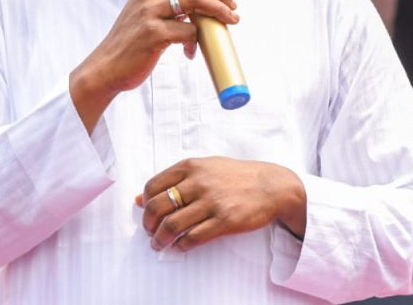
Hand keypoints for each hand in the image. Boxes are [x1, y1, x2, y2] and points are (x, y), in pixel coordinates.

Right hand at [69, 0, 237, 131]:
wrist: (106, 67)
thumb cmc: (130, 41)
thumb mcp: (143, 12)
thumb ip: (165, 1)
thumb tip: (201, 1)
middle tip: (231, 4)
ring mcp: (150, 13)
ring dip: (220, 9)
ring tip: (230, 20)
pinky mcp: (153, 34)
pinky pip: (189, 31)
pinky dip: (196, 42)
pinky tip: (190, 52)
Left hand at [136, 157, 306, 251]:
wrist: (271, 185)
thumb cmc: (236, 176)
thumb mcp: (205, 168)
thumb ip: (175, 180)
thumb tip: (141, 198)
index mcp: (191, 166)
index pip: (153, 186)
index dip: (146, 204)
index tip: (148, 214)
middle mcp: (198, 182)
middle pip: (158, 207)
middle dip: (148, 225)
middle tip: (150, 233)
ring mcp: (211, 202)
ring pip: (172, 225)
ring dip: (160, 239)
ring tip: (159, 245)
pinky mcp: (225, 220)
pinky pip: (194, 237)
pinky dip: (181, 245)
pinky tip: (180, 246)